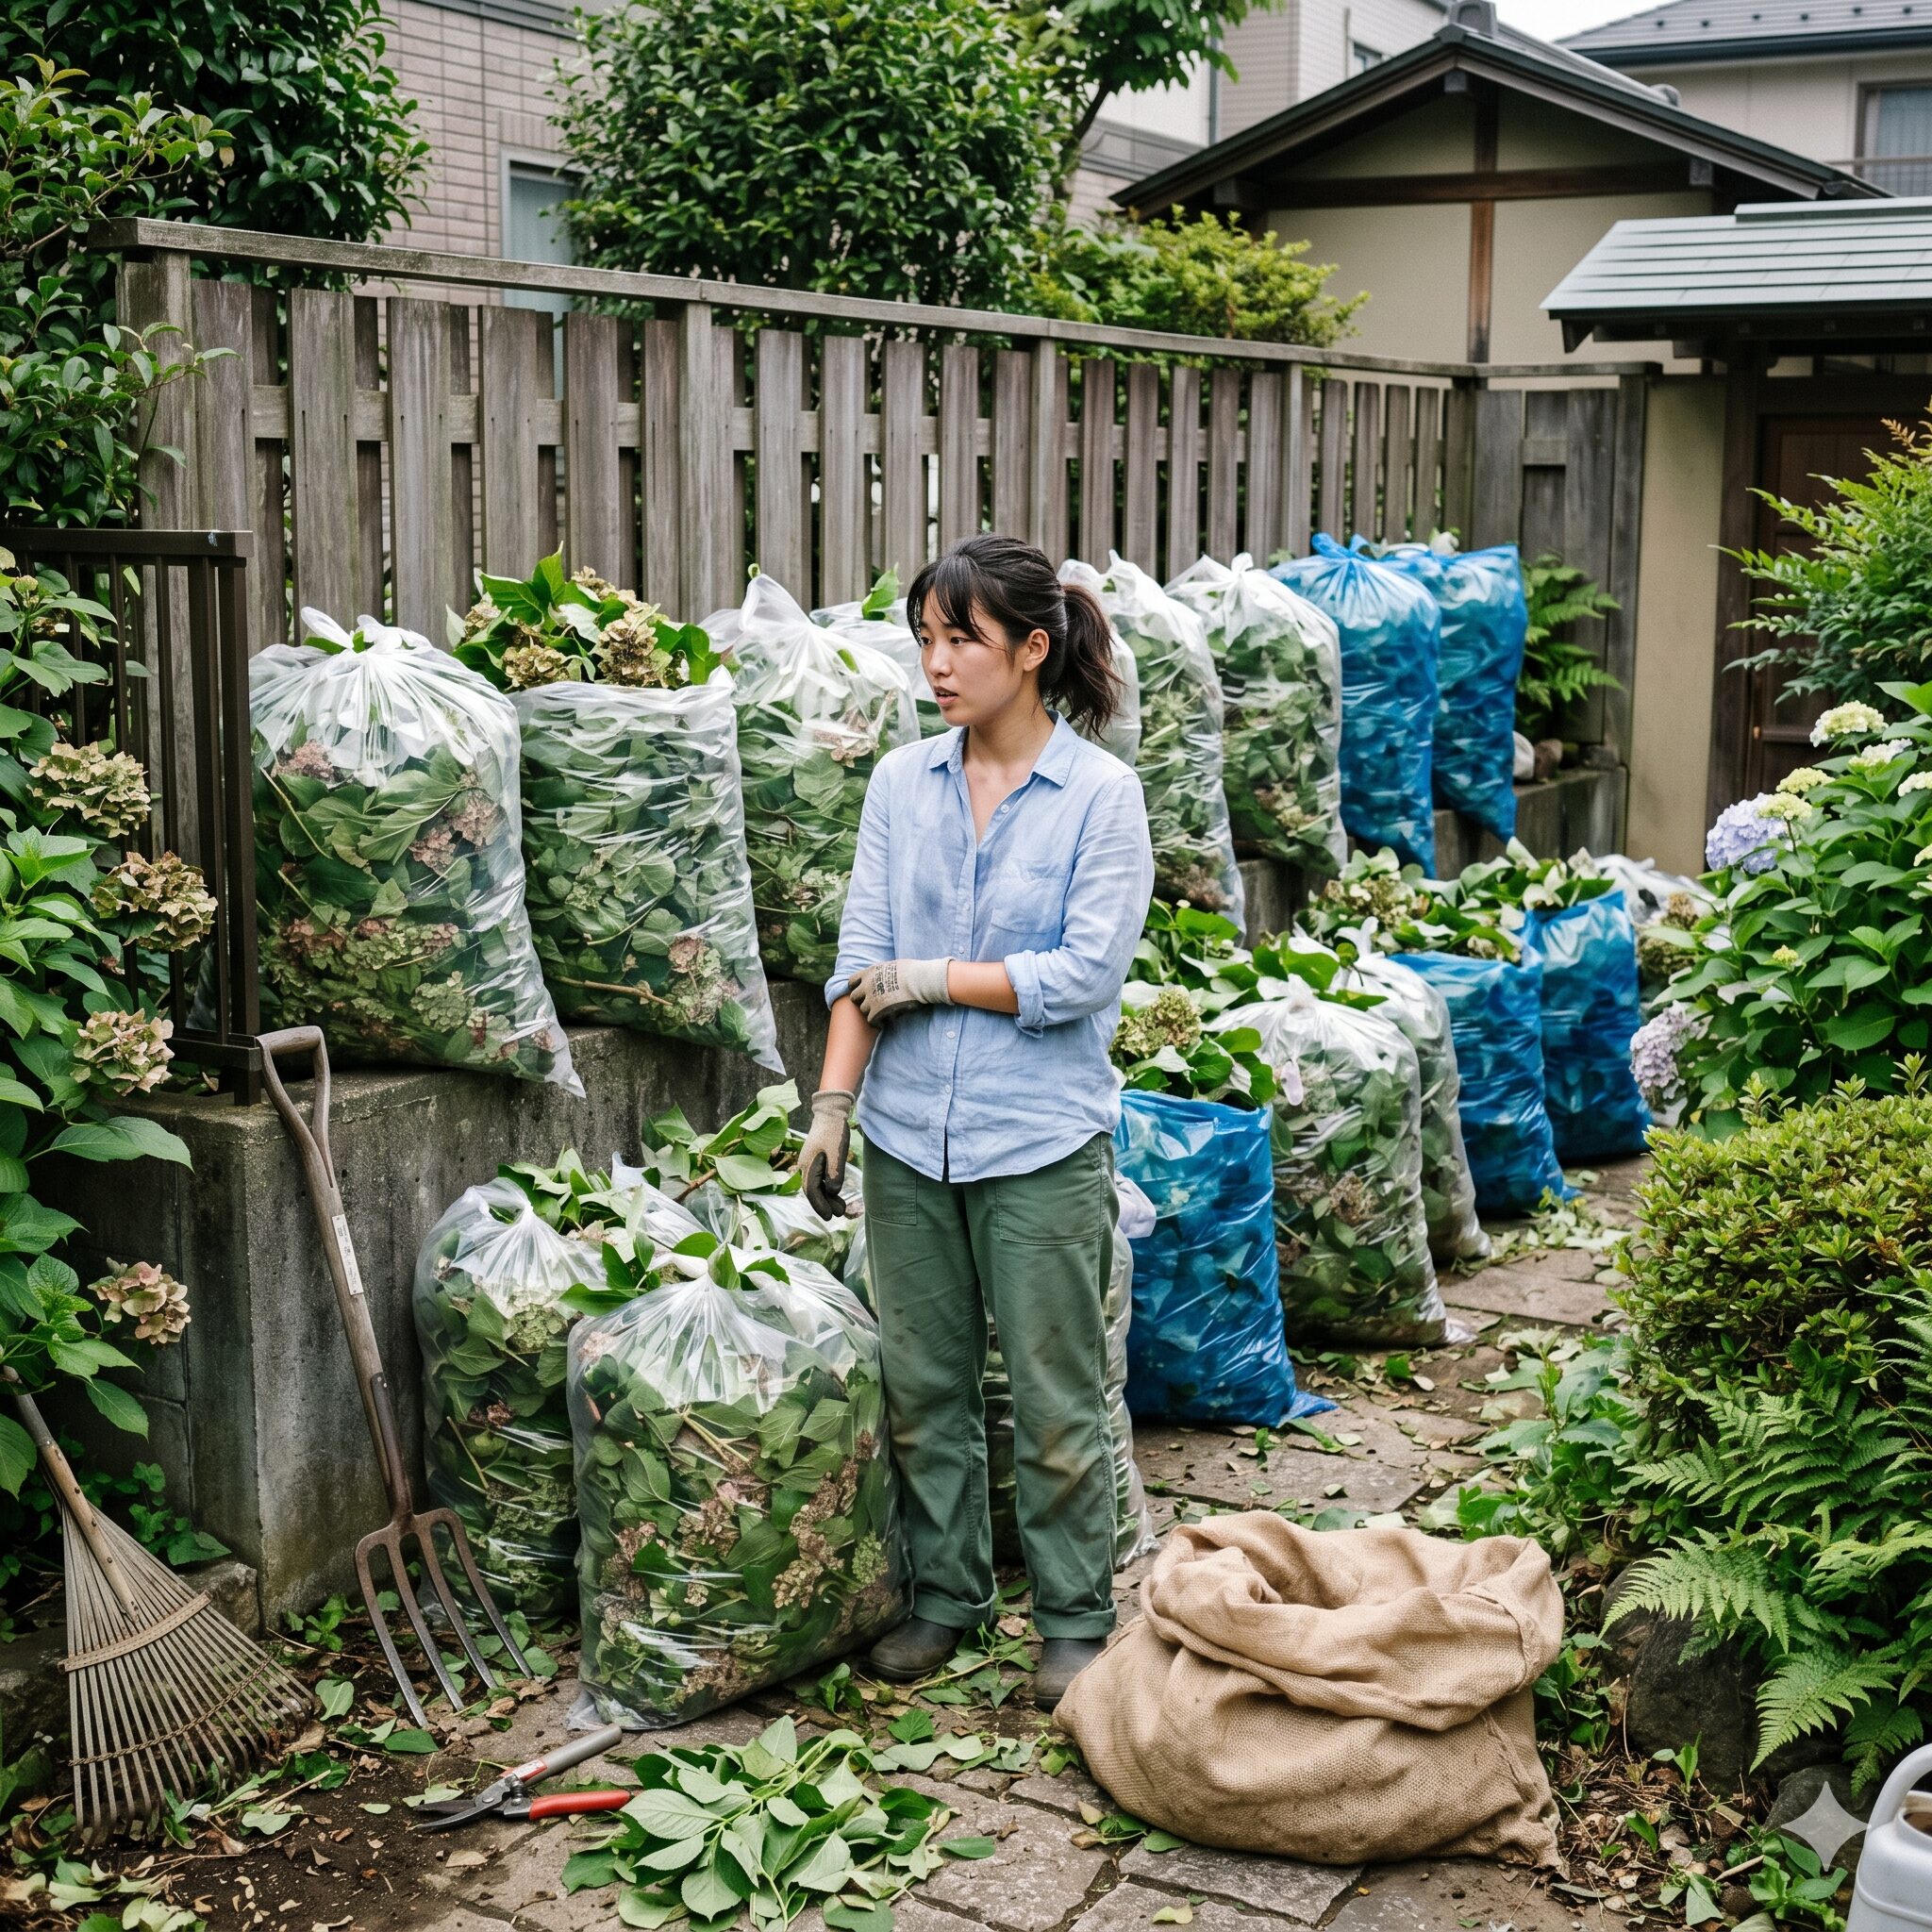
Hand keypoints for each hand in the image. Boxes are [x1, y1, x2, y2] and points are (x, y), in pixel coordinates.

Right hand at [800, 1089, 854, 1219]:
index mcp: (808, 1165)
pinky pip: (819, 1179)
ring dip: (827, 1198)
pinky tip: (836, 1194)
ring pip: (816, 1186)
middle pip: (812, 1191)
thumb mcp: (837, 1152)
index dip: (820, 1205)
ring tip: (841, 1208)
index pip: (811, 1191)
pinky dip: (827, 1188)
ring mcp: (810, 1163)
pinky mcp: (816, 1160)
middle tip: (839, 1214)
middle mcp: (805, 1166)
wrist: (830, 1113)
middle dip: (825, 1204)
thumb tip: (832, 1192)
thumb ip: (835, 1173)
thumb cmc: (833, 1131)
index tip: (830, 1217)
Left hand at [848, 957, 951, 1025]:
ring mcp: (871, 998)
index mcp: (870, 972)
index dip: (857, 988)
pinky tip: (885, 1021)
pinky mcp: (878, 1011)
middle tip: (873, 1004)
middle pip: (854, 997)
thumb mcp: (893, 966)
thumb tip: (886, 976)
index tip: (864, 992)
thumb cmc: (913, 971)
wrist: (919, 980)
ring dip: (871, 1011)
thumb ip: (883, 973)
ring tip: (882, 1013)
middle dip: (862, 1001)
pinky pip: (871, 1020)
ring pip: (863, 1009)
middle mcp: (867, 985)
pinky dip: (877, 1022)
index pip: (852, 981)